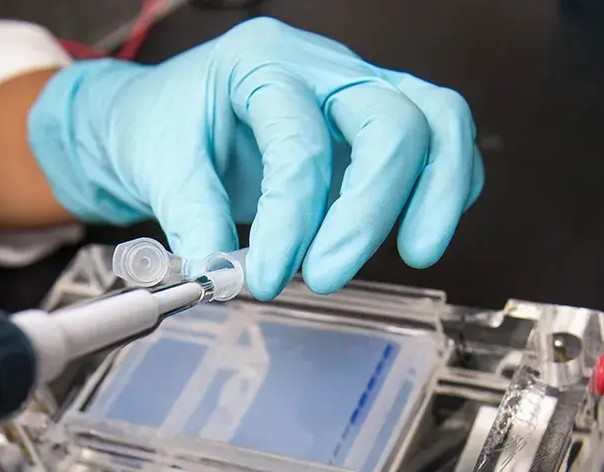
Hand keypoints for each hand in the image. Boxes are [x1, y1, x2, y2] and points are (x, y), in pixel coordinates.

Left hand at [28, 17, 483, 298]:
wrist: (167, 116)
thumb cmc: (166, 126)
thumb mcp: (157, 164)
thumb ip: (189, 214)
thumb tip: (217, 270)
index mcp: (260, 62)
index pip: (299, 142)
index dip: (290, 219)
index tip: (267, 278)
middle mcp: (322, 66)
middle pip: (389, 123)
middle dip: (369, 211)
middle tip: (328, 275)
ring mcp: (360, 90)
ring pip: (436, 122)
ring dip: (435, 193)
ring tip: (413, 252)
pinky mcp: (378, 124)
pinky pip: (440, 142)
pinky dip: (446, 186)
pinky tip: (417, 231)